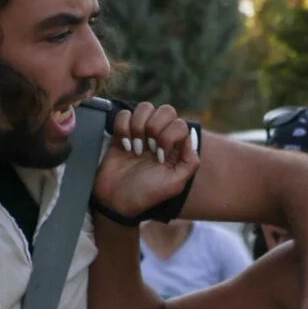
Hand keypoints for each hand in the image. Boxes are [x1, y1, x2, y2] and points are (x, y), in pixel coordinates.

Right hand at [94, 103, 199, 218]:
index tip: (160, 158)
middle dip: (156, 128)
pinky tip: (124, 146)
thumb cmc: (147, 194)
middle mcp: (160, 136)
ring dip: (139, 127)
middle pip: (166, 110)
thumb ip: (190, 161)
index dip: (170, 137)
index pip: (180, 124)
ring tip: (136, 149)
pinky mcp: (121, 133)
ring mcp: (141, 133)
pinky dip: (123, 128)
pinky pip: (124, 114)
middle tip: (149, 149)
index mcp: (176, 147)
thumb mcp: (175, 184)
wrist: (117, 201)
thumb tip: (190, 136)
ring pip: (145, 107)